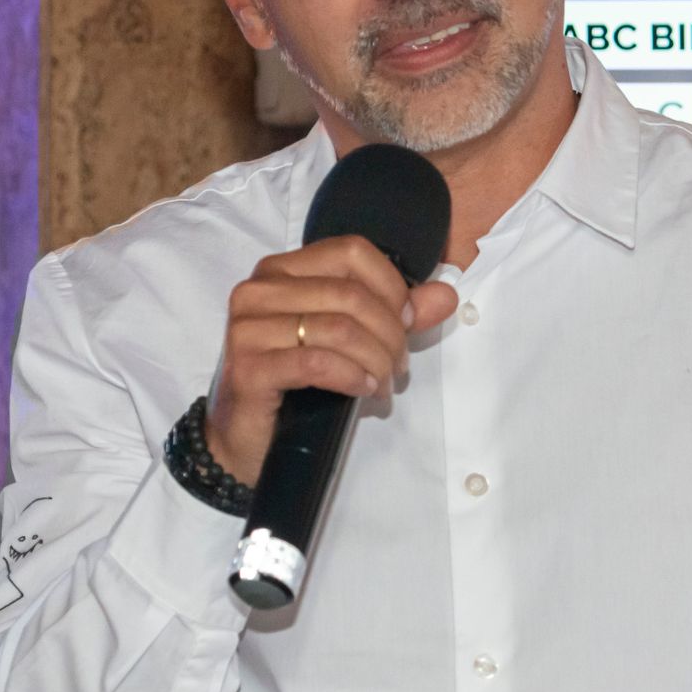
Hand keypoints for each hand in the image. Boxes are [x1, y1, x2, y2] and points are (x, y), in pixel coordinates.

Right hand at [206, 236, 458, 485]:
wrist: (245, 438)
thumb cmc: (295, 384)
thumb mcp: (348, 340)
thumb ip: (395, 313)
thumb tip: (446, 296)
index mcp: (281, 270)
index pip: (351, 252)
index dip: (391, 286)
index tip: (408, 322)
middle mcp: (258, 289)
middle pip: (349, 293)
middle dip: (389, 333)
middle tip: (399, 366)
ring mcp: (247, 327)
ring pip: (338, 328)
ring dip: (375, 359)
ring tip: (383, 383)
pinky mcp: (248, 367)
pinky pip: (316, 363)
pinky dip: (351, 376)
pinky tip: (362, 389)